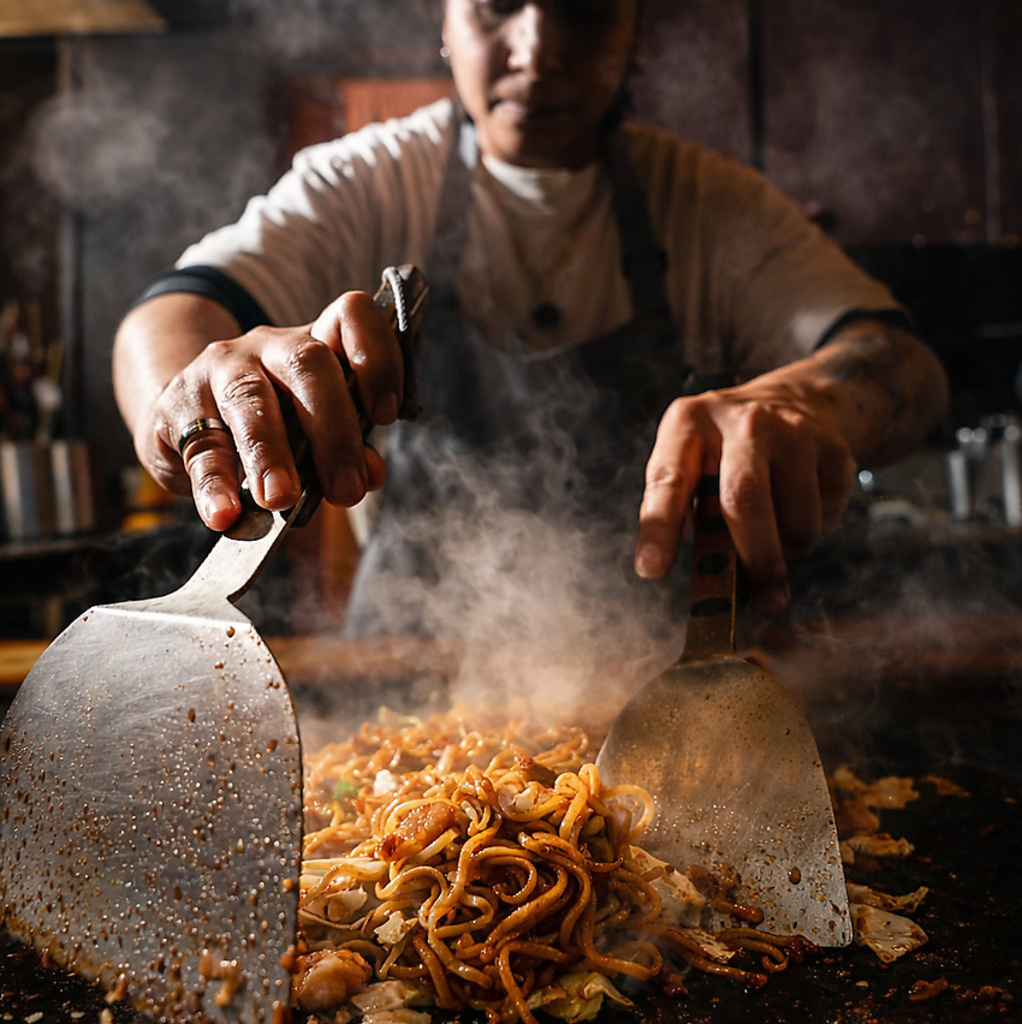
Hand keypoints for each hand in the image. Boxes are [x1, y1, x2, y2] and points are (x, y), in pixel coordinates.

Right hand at [138, 290, 403, 530]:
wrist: (185, 417)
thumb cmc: (272, 425)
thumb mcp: (314, 432)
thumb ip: (347, 448)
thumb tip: (369, 474)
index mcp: (316, 343)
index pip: (352, 316)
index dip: (378, 359)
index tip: (387, 415)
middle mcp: (269, 345)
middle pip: (308, 365)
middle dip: (333, 431)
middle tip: (347, 491)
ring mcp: (218, 369)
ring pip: (248, 398)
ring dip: (270, 452)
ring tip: (282, 499)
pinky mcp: (175, 406)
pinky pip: (199, 446)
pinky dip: (214, 485)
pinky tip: (225, 514)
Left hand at [634, 373, 856, 612]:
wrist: (800, 400)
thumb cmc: (727, 449)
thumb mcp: (692, 460)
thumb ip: (685, 511)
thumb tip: (709, 580)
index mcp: (689, 424)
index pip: (668, 480)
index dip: (658, 529)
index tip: (651, 570)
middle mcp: (743, 421)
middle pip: (744, 500)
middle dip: (753, 559)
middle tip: (761, 599)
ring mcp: (793, 431)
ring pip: (796, 520)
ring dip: (787, 552)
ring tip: (775, 544)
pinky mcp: (834, 449)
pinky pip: (827, 517)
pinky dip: (814, 532)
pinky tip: (801, 510)